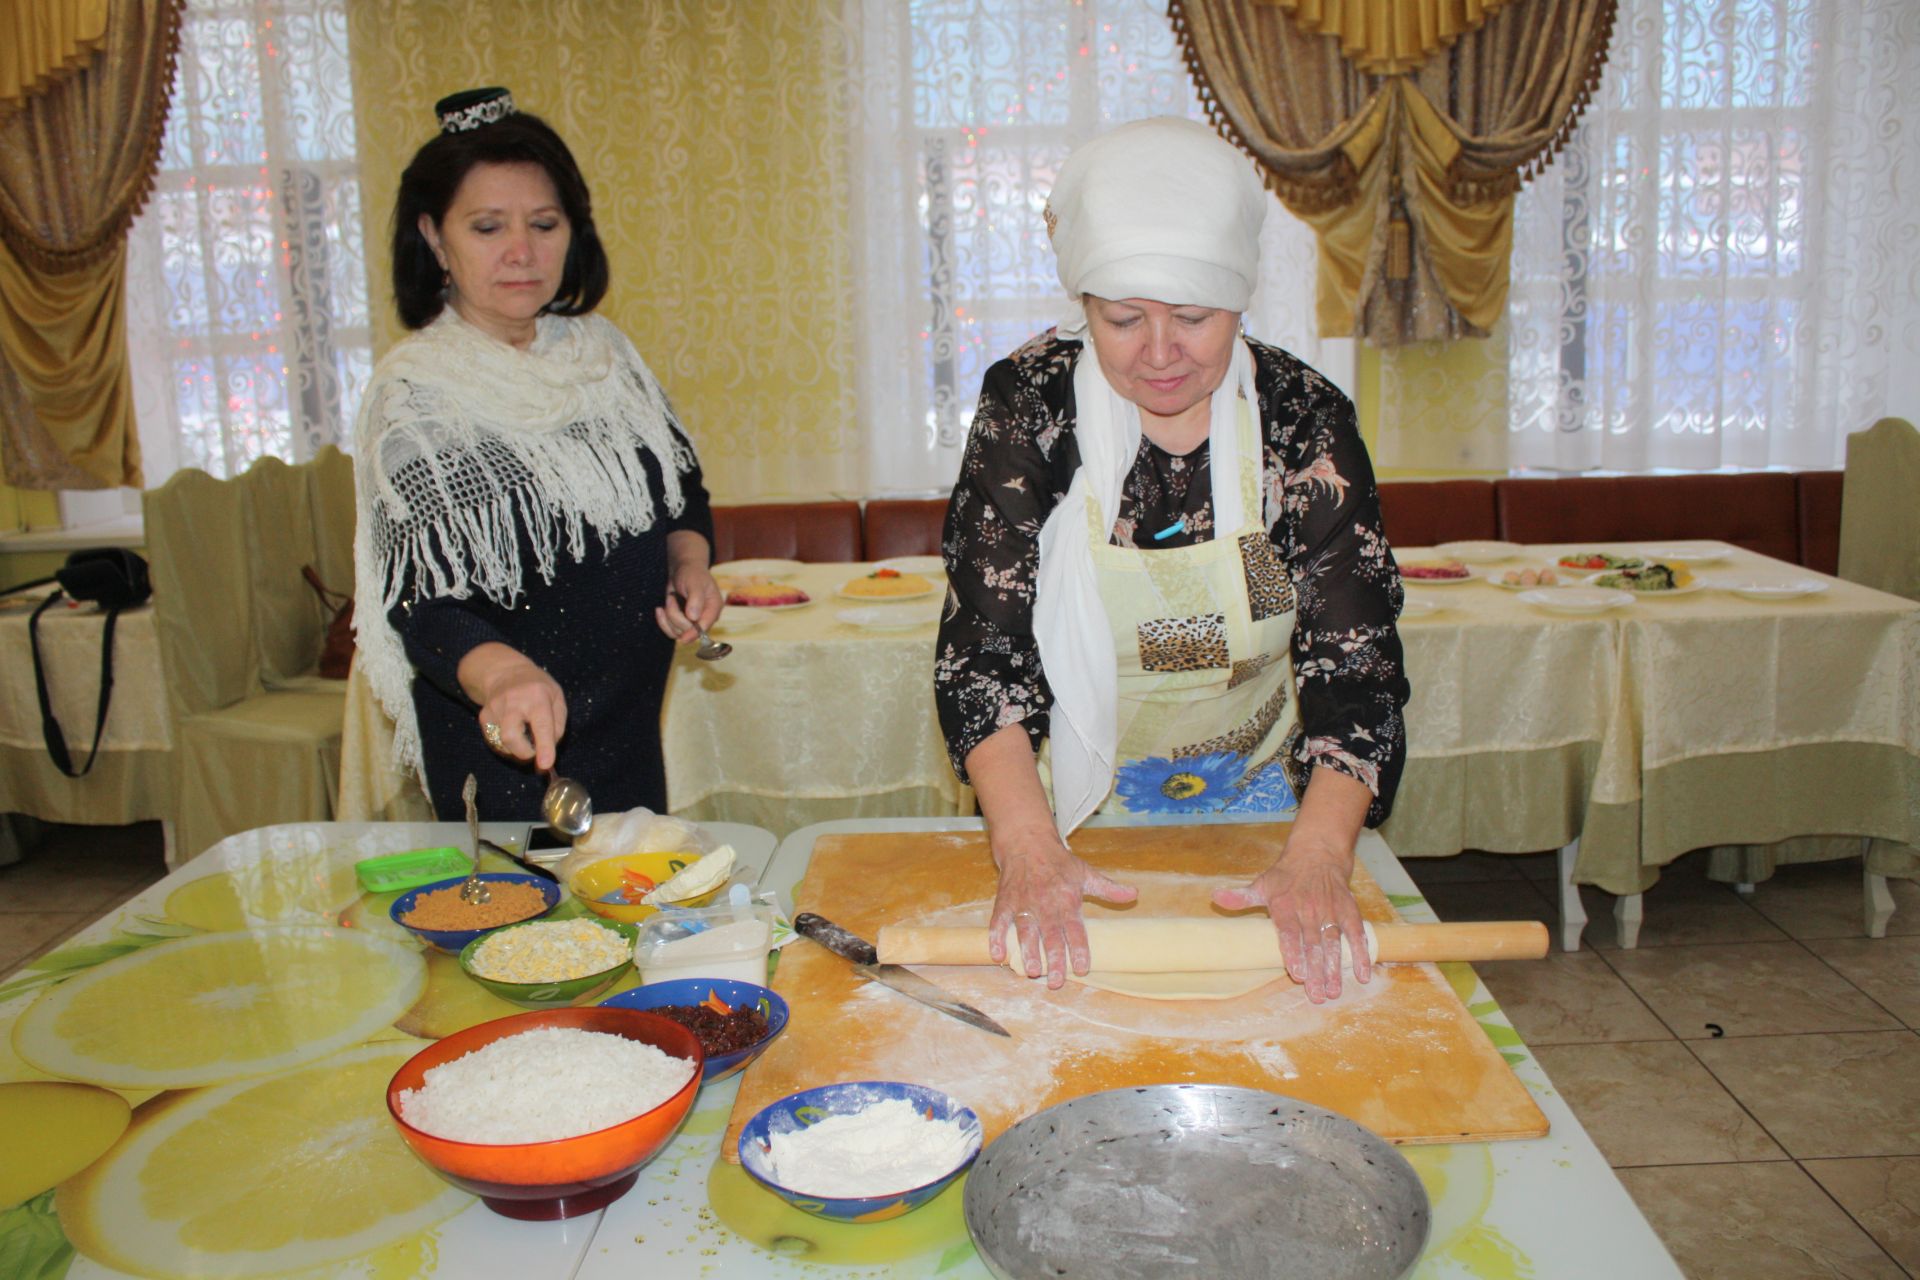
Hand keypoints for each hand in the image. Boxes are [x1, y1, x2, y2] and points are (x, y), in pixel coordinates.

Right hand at [459, 644, 567, 771]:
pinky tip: (514, 733)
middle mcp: (513, 702)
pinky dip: (507, 746)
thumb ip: (558, 725)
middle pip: (511, 738)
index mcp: (537, 696)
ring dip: (517, 750)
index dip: (544, 747)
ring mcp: (494, 709)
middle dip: (524, 753)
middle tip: (535, 751)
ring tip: (525, 737)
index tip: (545, 765)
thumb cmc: (538, 687)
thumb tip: (549, 753)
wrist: (505, 671)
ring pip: (502, 744)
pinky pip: (495, 743)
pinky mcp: (484, 717)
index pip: (541, 725)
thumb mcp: (557, 698)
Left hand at [655, 534, 721, 642]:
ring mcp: (693, 622)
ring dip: (668, 615)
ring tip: (670, 598)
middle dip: (675, 615)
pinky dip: (662, 621)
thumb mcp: (694, 583)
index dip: (694, 633)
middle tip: (672, 597)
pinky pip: (670, 631)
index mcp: (713, 608)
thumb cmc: (692, 574)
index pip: (705, 626)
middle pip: (688, 630)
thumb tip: (693, 617)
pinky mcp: (682, 623)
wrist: (684, 570)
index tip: (683, 638)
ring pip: (677, 632)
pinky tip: (660, 609)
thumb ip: (696, 599)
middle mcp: (704, 618)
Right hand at [989, 824, 1136, 989]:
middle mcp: (1045, 904)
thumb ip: (1108, 889)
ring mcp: (1023, 904)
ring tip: (1032, 971)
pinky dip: (996, 937)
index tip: (1082, 968)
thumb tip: (1134, 894)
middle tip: (1056, 982)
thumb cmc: (1059, 862)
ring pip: (1025, 931)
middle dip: (1053, 959)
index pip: (1075, 929)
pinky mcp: (1005, 902)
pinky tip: (997, 955)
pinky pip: (999, 922)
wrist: (1027, 842)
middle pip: (1051, 936)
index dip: (1079, 949)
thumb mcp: (1086, 873)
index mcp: (1067, 900)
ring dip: (1028, 952)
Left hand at [1212, 834, 1369, 1003]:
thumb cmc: (1286, 876)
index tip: (1297, 974)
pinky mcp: (1348, 912)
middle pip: (1313, 945)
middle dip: (1317, 972)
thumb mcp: (1262, 884)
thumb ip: (1241, 897)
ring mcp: (1330, 912)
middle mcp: (1309, 911)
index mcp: (1286, 907)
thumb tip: (1215, 898)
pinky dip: (1361, 954)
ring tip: (1335, 991)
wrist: (1318, 854)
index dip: (1294, 953)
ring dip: (1336, 968)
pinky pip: (1356, 934)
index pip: (1290, 933)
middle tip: (1318, 996)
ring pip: (1334, 943)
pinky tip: (1362, 974)